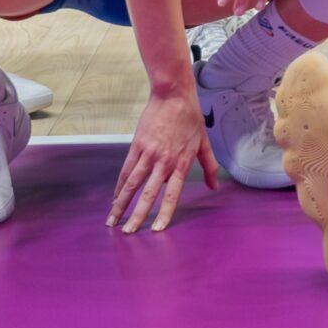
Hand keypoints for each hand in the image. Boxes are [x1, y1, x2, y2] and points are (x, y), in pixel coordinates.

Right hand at [108, 87, 217, 233]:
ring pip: (132, 184)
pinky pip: (125, 170)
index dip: (164, 212)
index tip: (156, 229)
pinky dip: (119, 186)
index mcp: (181, 163)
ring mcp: (148, 154)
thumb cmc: (190, 118)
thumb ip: (209, 166)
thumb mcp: (204, 142)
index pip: (172, 194)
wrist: (173, 95)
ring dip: (121, 204)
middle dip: (138, 215)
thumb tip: (214, 187)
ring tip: (112, 220)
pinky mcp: (136, 146)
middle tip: (129, 233)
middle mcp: (163, 161)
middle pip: (148, 193)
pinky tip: (114, 198)